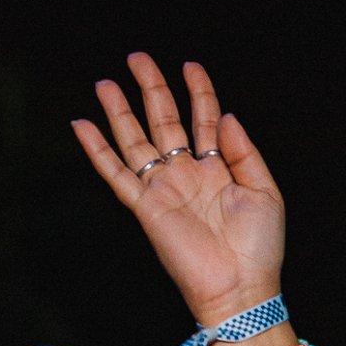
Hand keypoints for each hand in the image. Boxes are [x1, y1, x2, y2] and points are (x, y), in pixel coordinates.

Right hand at [73, 55, 285, 327]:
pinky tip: (81, 125)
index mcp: (218, 169)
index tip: (191, 65)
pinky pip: (116, 174)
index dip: (198, 92)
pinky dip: (97, 150)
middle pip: (164, 121)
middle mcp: (188, 175)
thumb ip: (243, 151)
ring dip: (120, 112)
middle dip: (152, 88)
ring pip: (136, 141)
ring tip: (106, 83)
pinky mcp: (146, 207)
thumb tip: (225, 114)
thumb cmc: (259, 247)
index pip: (204, 119)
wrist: (241, 287)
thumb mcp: (264, 191)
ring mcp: (165, 189)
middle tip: (138, 57)